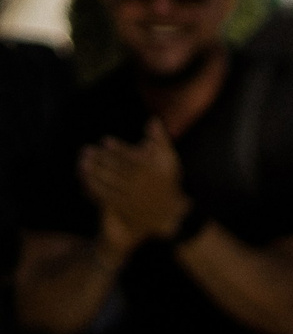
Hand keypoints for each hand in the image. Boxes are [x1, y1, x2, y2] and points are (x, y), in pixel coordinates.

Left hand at [80, 120, 189, 241]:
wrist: (167, 213)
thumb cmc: (166, 181)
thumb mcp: (169, 161)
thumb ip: (160, 140)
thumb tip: (153, 120)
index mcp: (152, 172)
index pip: (134, 158)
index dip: (119, 149)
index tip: (105, 140)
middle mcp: (142, 185)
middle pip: (119, 170)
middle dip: (101, 160)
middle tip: (86, 150)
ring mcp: (132, 197)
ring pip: (110, 183)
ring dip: (94, 173)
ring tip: (82, 163)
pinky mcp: (123, 208)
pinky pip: (106, 196)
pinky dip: (94, 187)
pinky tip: (84, 179)